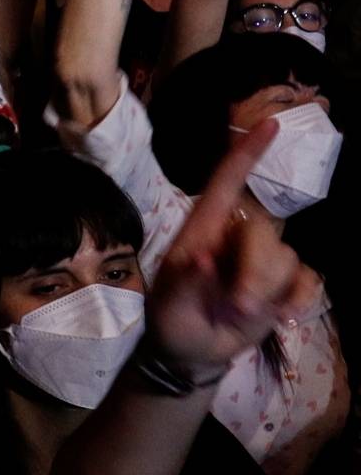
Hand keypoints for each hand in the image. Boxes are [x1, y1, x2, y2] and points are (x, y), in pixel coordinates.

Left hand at [147, 121, 319, 380]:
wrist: (190, 350)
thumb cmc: (172, 316)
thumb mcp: (168, 303)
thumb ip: (184, 282)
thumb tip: (203, 260)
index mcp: (203, 228)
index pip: (226, 182)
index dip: (247, 153)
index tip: (269, 124)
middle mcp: (235, 236)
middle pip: (264, 233)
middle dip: (256, 272)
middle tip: (239, 306)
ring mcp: (261, 260)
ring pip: (286, 258)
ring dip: (269, 291)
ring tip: (242, 315)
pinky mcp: (283, 284)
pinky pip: (306, 279)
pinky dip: (297, 299)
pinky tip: (283, 317)